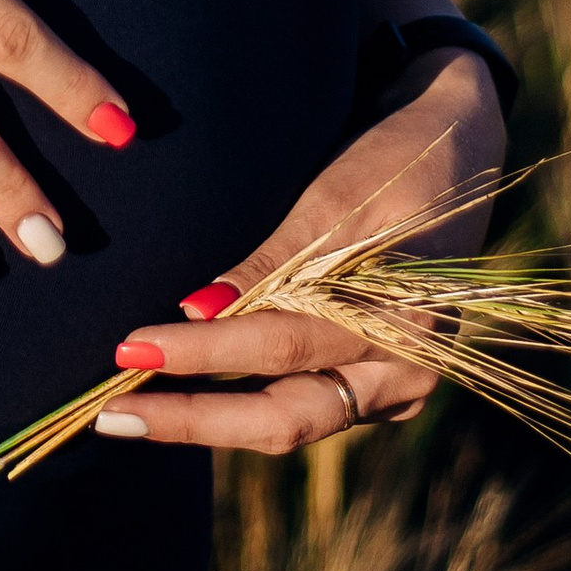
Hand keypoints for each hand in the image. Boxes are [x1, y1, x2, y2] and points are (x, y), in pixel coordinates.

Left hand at [92, 47, 506, 450]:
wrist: (458, 148)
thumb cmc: (394, 161)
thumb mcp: (334, 197)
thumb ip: (275, 262)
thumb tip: (199, 308)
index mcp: (406, 321)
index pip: (284, 347)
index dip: (203, 352)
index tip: (131, 348)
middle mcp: (408, 371)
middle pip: (288, 417)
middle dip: (196, 420)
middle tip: (112, 416)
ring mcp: (398, 386)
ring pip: (294, 422)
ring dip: (214, 420)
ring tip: (135, 415)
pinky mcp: (380, 384)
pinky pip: (308, 408)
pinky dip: (247, 405)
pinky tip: (190, 400)